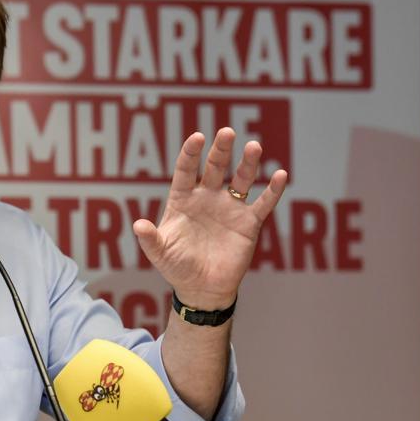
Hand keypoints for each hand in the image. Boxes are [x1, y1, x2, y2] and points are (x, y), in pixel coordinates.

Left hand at [133, 127, 287, 308]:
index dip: (190, 153)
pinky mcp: (248, 223)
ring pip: (241, 179)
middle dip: (221, 150)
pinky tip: (281, 175)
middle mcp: (207, 198)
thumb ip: (149, 239)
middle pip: (215, 167)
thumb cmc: (177, 268)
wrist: (202, 288)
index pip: (186, 170)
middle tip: (227, 132)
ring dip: (248, 163)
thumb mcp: (160, 253)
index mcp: (183, 200)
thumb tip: (138, 225)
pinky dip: (273, 190)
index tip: (197, 137)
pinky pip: (263, 203)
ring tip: (254, 146)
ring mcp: (229, 208)